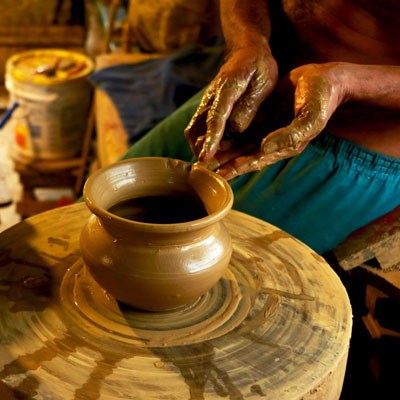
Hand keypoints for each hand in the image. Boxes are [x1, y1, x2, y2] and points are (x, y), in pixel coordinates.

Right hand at [184, 45, 277, 163]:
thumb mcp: (263, 82)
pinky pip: (199, 128)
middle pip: (196, 128)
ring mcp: (207, 103)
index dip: (211, 139)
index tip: (206, 157)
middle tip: (206, 168)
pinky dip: (202, 143)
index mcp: (227, 89)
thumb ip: (250, 105)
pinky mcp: (208, 108)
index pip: (216, 117)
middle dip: (199, 149)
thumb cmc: (258, 66)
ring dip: (198, 148)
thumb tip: (236, 128)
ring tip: (208, 167)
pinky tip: (210, 155)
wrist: (246, 51)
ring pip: (194, 130)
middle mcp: (211, 98)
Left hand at [216, 62, 346, 179]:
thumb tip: (264, 148)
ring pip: (240, 145)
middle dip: (224, 164)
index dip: (237, 168)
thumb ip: (290, 135)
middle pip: (244, 157)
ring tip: (203, 158)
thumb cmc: (322, 98)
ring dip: (223, 152)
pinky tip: (215, 138)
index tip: (219, 175)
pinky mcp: (264, 117)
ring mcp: (268, 130)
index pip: (256, 161)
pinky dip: (229, 135)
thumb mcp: (310, 118)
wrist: (327, 79)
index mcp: (284, 146)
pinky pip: (243, 129)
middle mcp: (274, 141)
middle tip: (203, 171)